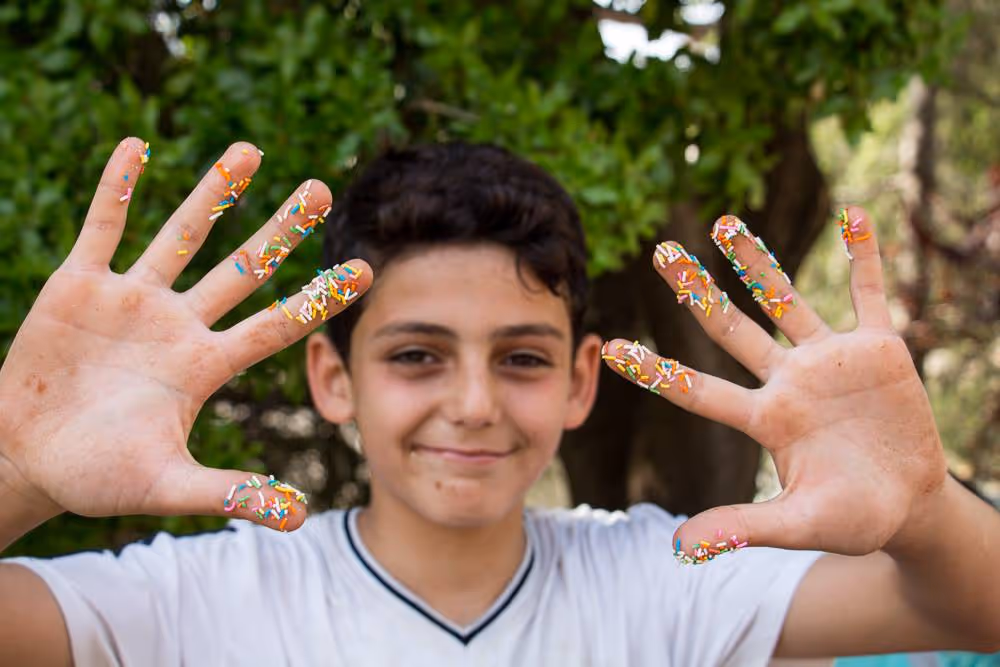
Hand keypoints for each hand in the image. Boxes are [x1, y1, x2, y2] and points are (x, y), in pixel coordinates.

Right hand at [0, 137, 369, 532]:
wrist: (25, 458)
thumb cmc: (97, 475)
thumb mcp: (167, 486)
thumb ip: (231, 494)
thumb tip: (300, 517)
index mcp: (205, 365)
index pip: (276, 324)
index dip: (319, 297)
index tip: (365, 267)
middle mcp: (179, 324)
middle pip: (242, 267)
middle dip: (281, 228)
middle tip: (322, 188)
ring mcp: (132, 301)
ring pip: (183, 234)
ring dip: (213, 193)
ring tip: (250, 150)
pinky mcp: (79, 286)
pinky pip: (102, 227)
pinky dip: (116, 188)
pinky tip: (136, 147)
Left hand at [603, 207, 947, 561]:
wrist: (913, 505)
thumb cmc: (854, 517)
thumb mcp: (802, 526)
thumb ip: (745, 528)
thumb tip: (679, 549)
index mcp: (766, 419)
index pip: (699, 390)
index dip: (655, 370)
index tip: (609, 346)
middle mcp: (789, 380)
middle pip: (732, 328)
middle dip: (697, 292)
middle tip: (659, 251)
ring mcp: (831, 359)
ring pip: (786, 298)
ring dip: (758, 261)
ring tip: (722, 221)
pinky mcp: (879, 348)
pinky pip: (870, 292)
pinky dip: (864, 254)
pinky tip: (855, 214)